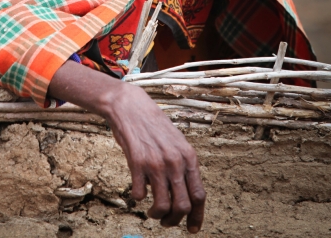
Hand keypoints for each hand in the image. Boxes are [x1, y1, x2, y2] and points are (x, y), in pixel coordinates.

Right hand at [49, 60, 204, 231]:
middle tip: (167, 221)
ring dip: (157, 215)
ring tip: (152, 212)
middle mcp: (175, 161)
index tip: (192, 228)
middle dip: (175, 220)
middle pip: (182, 206)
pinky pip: (139, 194)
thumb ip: (183, 165)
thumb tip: (187, 195)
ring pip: (163, 206)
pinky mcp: (136, 163)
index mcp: (188, 156)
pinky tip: (137, 190)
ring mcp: (156, 163)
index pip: (199, 195)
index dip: (196, 216)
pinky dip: (138, 198)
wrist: (130, 105)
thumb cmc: (153, 124)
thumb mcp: (176, 142)